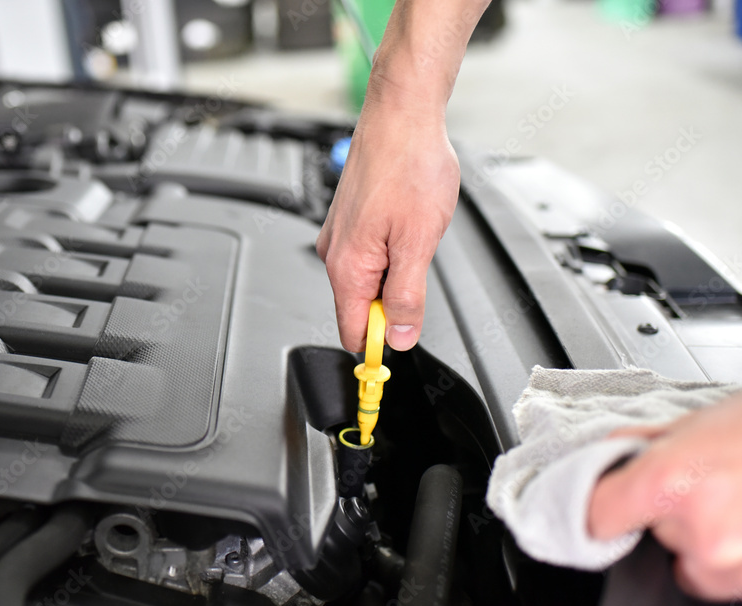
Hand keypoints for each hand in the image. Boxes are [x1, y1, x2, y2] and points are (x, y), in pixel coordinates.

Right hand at [316, 85, 459, 351]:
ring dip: (396, 271)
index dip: (381, 341)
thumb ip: (406, 298)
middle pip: (360, 308)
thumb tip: (399, 336)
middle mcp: (334, 254)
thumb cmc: (409, 166)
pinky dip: (391, 250)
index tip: (405, 335)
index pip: (352, 332)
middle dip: (393, 300)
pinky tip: (406, 223)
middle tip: (419, 262)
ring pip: (367, 280)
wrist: (401, 116)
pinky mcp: (349, 222)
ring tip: (414, 233)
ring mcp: (339, 237)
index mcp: (347, 267)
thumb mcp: (419, 243)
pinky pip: (368, 256)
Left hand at [588, 392, 741, 600]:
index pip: (597, 517)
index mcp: (669, 483)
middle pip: (655, 538)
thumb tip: (605, 457)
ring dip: (711, 538)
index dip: (601, 506)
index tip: (606, 502)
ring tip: (741, 499)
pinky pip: (731, 575)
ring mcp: (736, 565)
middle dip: (672, 513)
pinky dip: (741, 553)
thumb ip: (642, 445)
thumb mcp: (695, 422)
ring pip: (696, 563)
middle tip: (708, 482)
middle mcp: (700, 532)